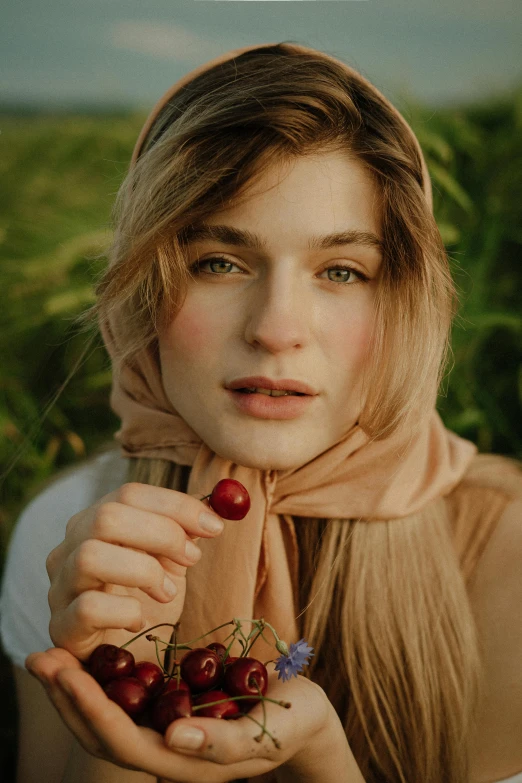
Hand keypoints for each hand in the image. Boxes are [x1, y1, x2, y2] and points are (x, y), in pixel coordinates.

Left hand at [26, 647, 331, 782]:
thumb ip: (223, 742)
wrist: (306, 716)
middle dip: (68, 697)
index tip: (66, 670)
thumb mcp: (268, 731)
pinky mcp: (171, 709)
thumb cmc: (293, 723)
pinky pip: (127, 698)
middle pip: (102, 732)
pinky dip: (101, 679)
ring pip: (108, 716)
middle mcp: (166, 751)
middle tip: (39, 658)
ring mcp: (166, 731)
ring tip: (50, 656)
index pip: (122, 739)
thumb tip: (173, 738)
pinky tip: (89, 654)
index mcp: (184, 762)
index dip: (90, 707)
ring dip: (76, 688)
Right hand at [45, 482, 225, 660]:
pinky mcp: (61, 626)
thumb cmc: (143, 598)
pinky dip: (124, 610)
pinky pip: (88, 607)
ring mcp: (60, 586)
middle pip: (106, 517)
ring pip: (89, 557)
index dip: (176, 505)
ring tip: (168, 593)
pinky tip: (140, 620)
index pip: (129, 494)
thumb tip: (213, 510)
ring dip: (142, 571)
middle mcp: (69, 548)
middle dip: (162, 534)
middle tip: (192, 558)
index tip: (214, 526)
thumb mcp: (167, 560)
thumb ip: (183, 533)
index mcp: (94, 522)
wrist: (120, 653)